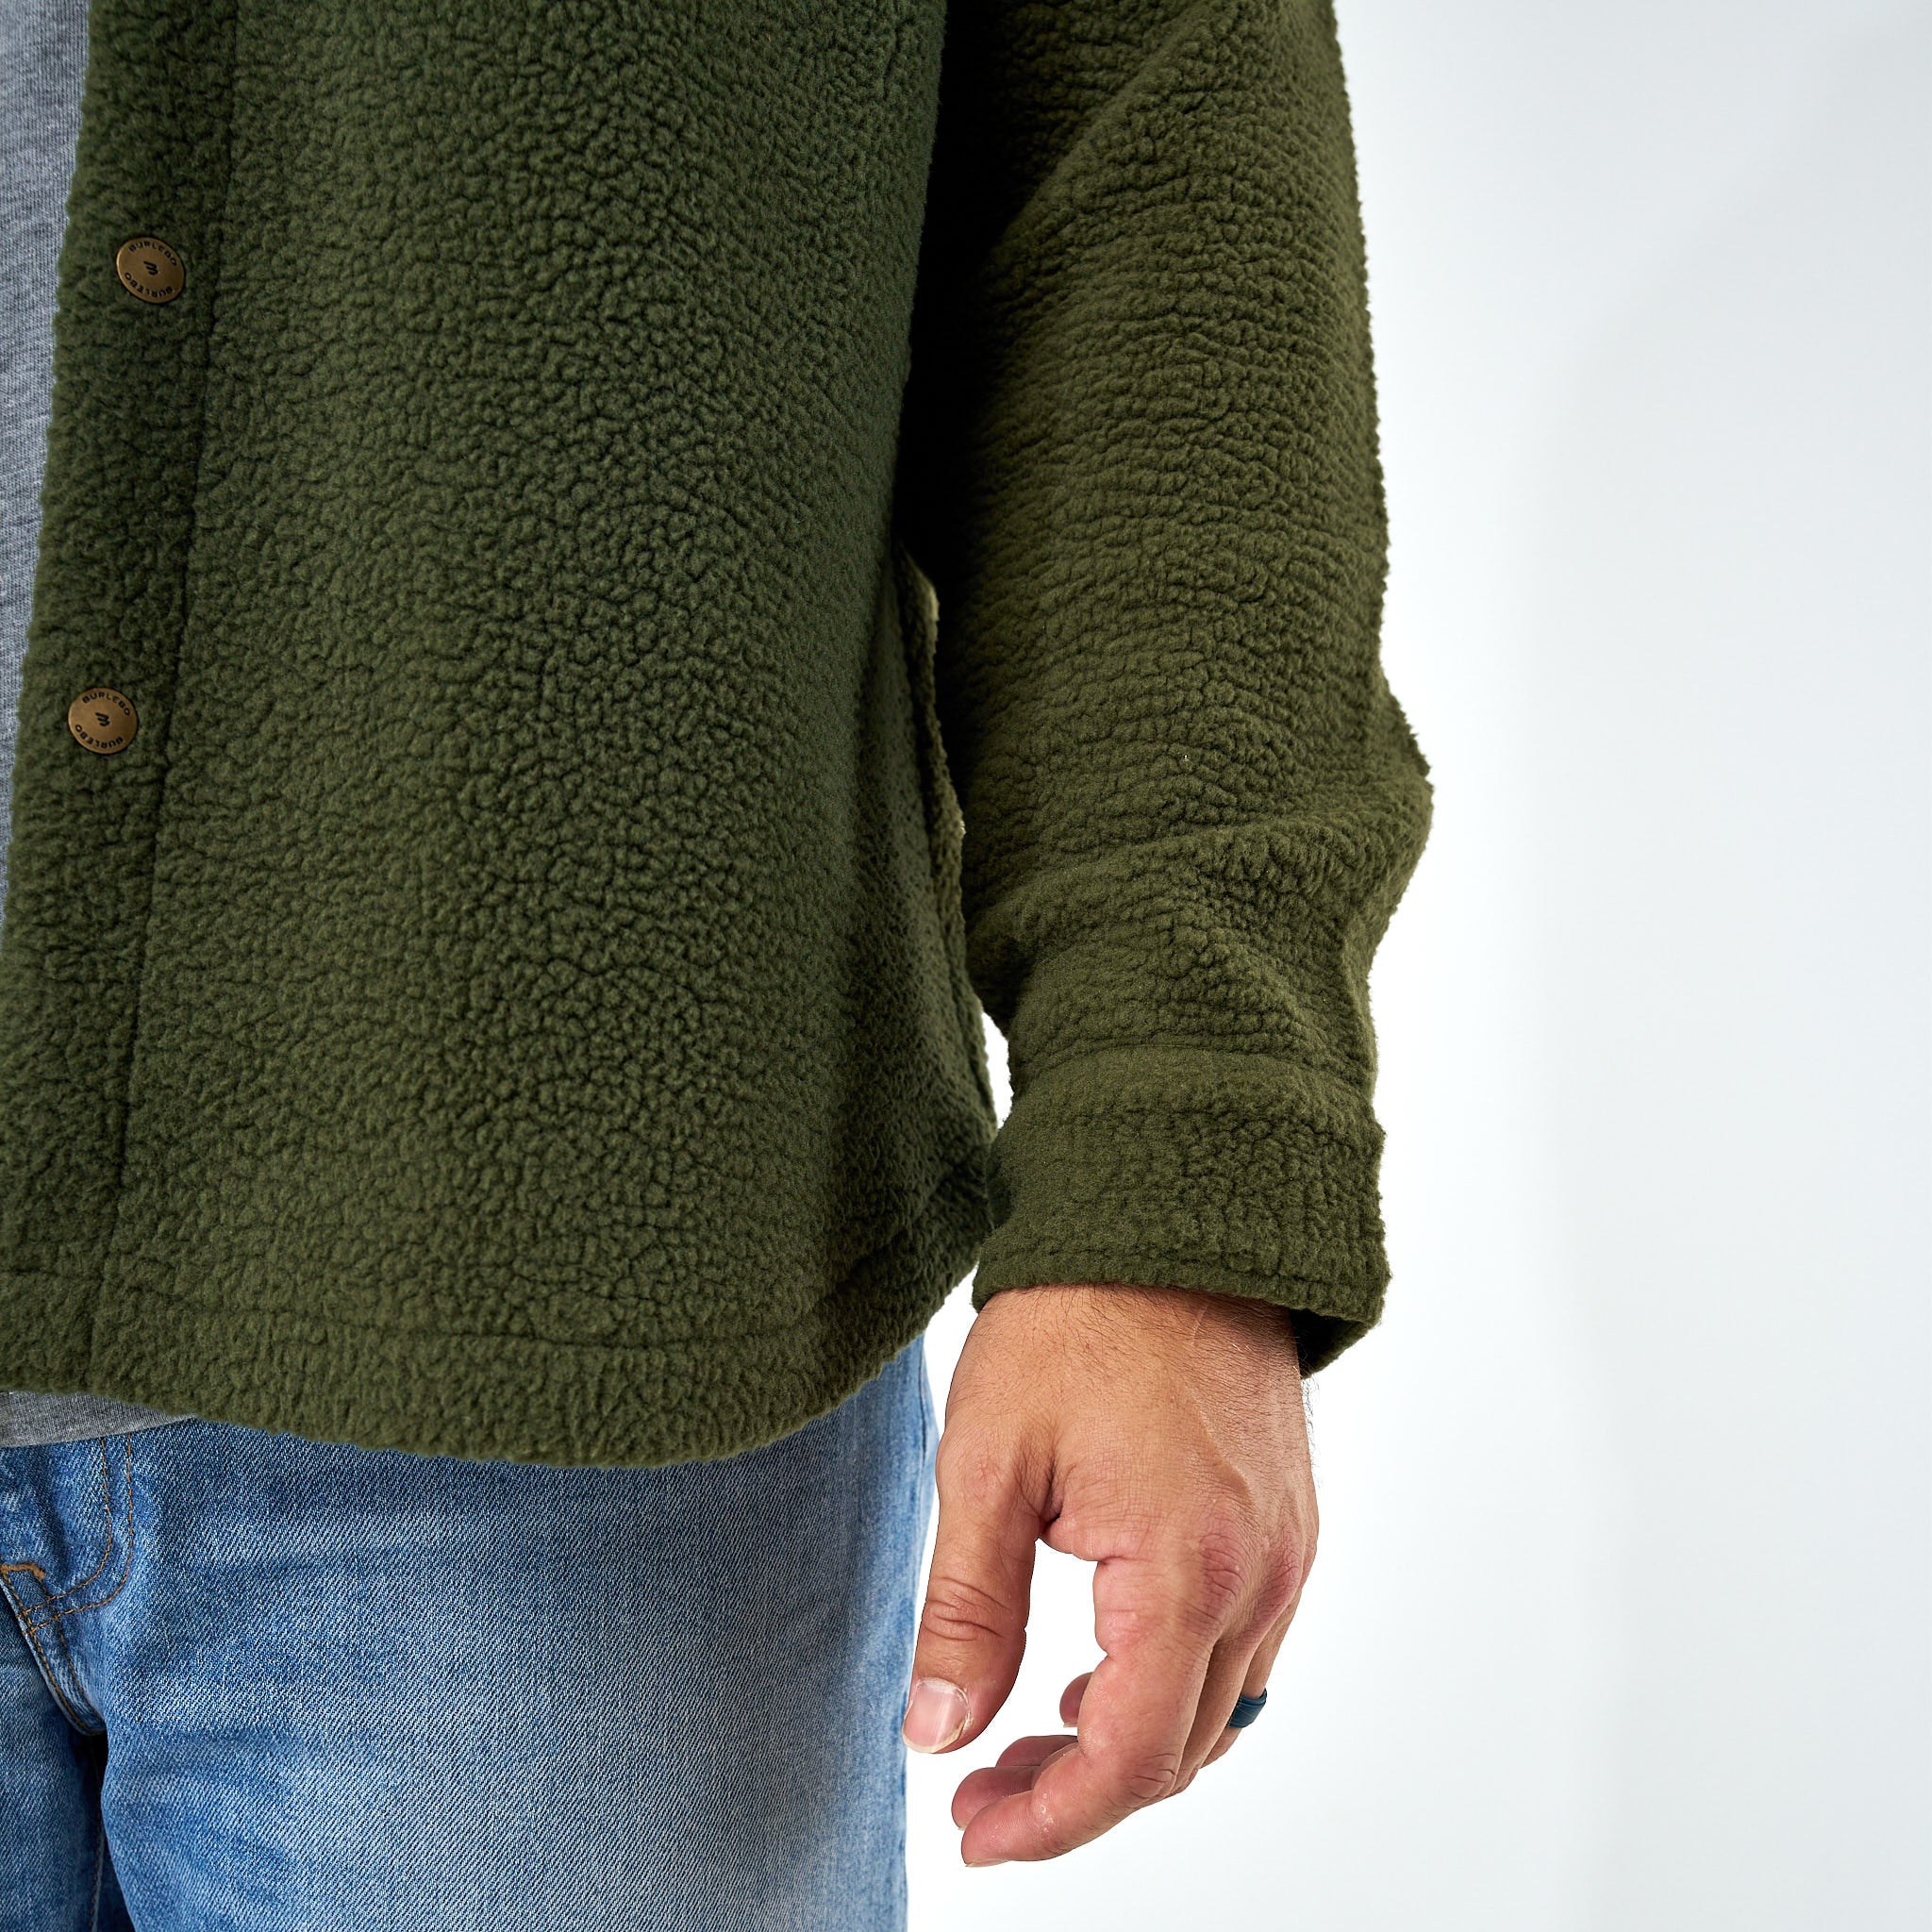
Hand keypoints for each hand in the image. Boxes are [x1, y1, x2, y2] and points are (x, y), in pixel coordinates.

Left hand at [902, 1279, 1315, 1864]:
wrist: (1171, 1220)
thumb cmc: (1077, 1321)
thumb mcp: (989, 1464)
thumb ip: (968, 1612)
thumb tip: (940, 1735)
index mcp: (1185, 1568)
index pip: (1129, 1758)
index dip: (1049, 1819)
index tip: (976, 1829)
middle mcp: (1261, 1575)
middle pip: (1179, 1751)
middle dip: (1078, 1792)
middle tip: (981, 1785)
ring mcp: (1288, 1551)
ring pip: (1220, 1710)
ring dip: (1131, 1744)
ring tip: (1032, 1733)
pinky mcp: (1290, 1524)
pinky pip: (1246, 1649)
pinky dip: (1176, 1684)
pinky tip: (1104, 1663)